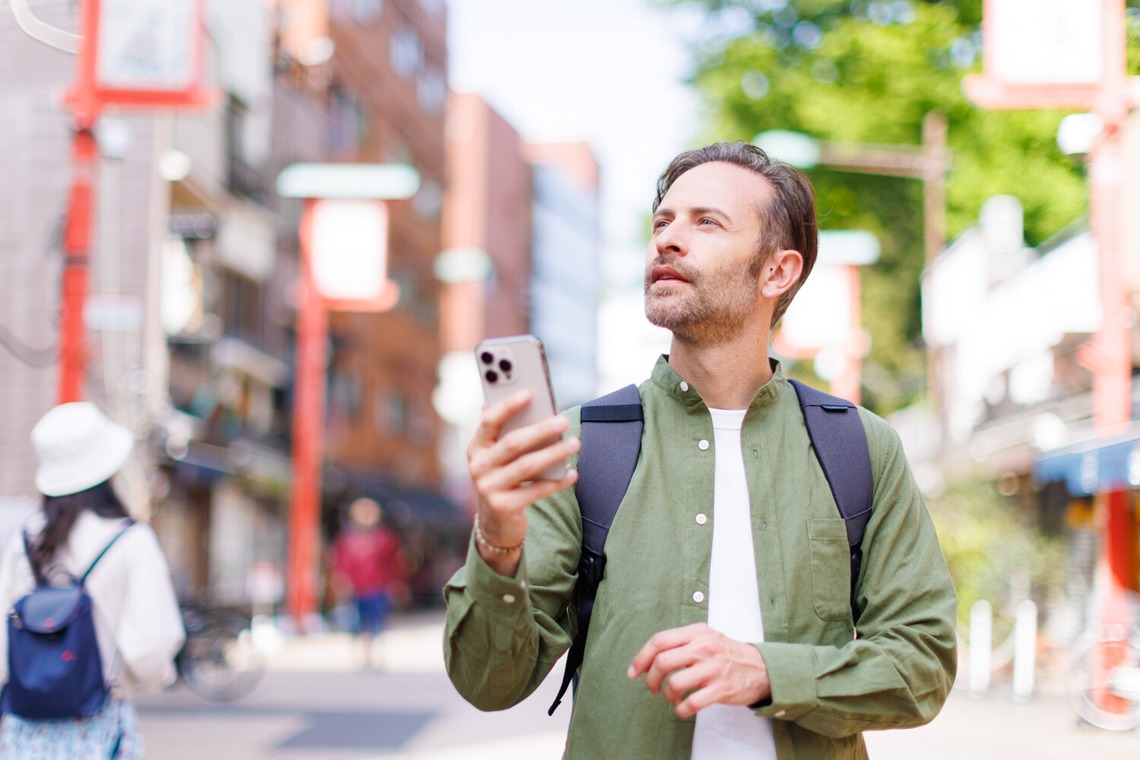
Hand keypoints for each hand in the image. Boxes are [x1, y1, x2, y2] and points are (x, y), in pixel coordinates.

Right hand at [467, 389, 578, 574]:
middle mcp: (478, 466)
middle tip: (564, 421)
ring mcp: (488, 488)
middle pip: (512, 443)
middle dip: (540, 430)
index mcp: (476, 446)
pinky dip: (556, 481)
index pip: (489, 421)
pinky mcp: (504, 507)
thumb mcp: (497, 455)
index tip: (530, 392)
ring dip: (553, 453)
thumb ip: (506, 430)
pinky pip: (536, 491)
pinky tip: (572, 472)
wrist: (494, 523)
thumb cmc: (502, 477)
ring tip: (574, 443)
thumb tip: (525, 396)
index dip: (508, 405)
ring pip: (526, 466)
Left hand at [627, 623, 770, 718]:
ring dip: (667, 695)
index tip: (634, 672)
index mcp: (696, 632)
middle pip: (662, 661)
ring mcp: (713, 668)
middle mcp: (704, 647)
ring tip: (671, 697)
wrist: (761, 668)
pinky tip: (682, 708)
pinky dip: (680, 710)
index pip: (659, 640)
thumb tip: (647, 660)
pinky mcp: (721, 688)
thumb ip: (679, 644)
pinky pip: (692, 703)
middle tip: (653, 689)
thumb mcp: (705, 637)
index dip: (641, 658)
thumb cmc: (726, 654)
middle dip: (651, 679)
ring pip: (675, 683)